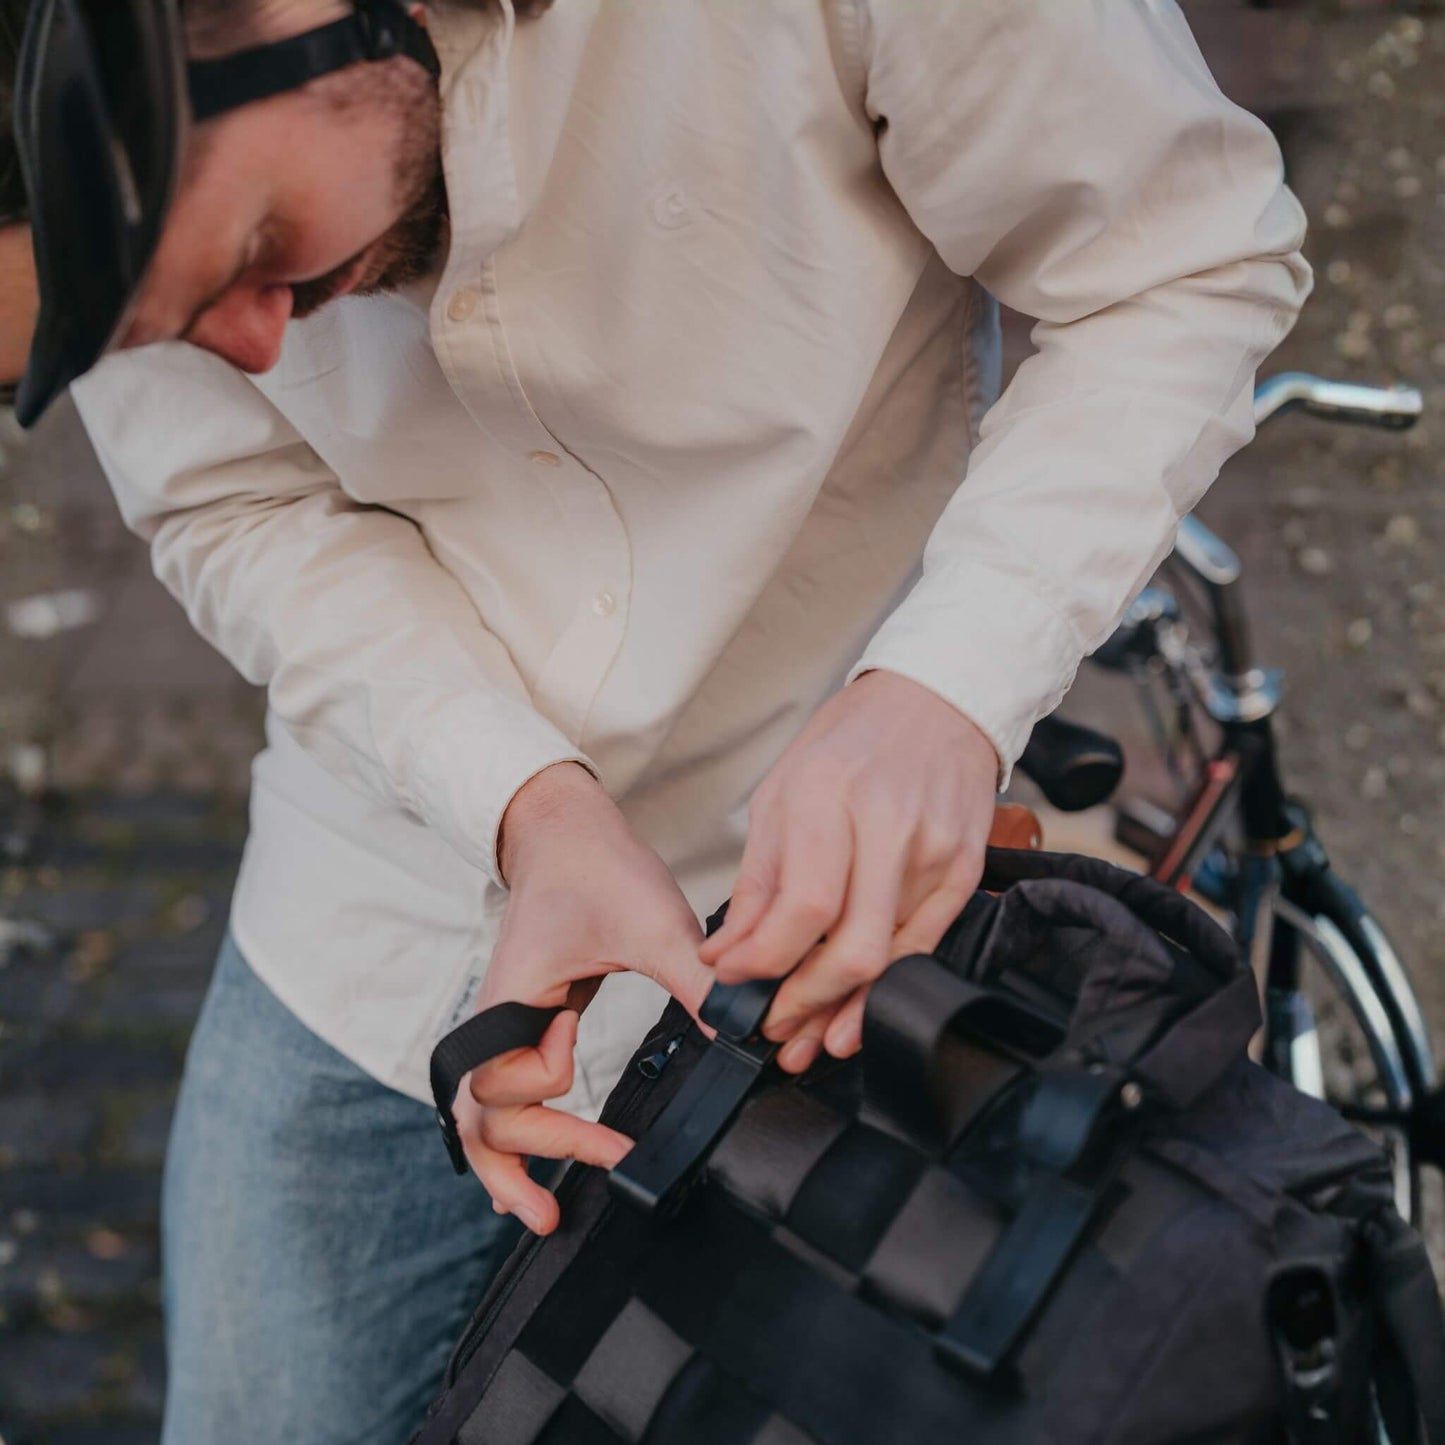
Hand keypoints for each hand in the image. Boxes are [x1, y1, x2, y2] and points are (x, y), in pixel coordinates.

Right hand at [456, 763, 713, 1234]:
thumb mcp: (653, 920)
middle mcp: (499, 1019)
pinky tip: (535, 1170)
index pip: (502, 1083)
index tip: (579, 1051)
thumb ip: (695, 981)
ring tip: (540, 1212)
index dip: (544, 1085)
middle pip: (482, 1116)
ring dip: (508, 1163)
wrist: (564, 830)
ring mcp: (508, 1024)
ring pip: (483, 1113)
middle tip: (560, 1207)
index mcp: (515, 998)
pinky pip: (508, 1091)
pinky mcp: (528, 1022)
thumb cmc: (596, 866)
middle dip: (520, 1163)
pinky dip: (515, 1135)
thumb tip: (742, 1040)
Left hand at [700, 670, 999, 1073]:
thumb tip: (727, 953)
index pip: (803, 907)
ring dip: (844, 1009)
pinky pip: (925, 947)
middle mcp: (888, 827)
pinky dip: (886, 986)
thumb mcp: (782, 793)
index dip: (764, 961)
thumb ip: (758, 881)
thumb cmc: (852, 742)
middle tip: (774, 1029)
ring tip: (809, 1038)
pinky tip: (858, 1009)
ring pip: (890, 959)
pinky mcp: (966, 871)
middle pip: (852, 948)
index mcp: (829, 797)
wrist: (937, 702)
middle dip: (805, 1003)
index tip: (734, 981)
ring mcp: (935, 852)